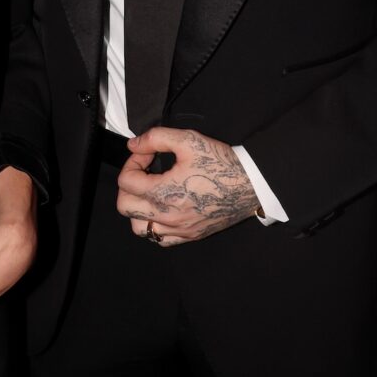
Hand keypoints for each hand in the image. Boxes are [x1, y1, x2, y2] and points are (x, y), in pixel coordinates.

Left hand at [117, 128, 258, 245]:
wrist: (252, 184)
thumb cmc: (221, 163)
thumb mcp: (189, 140)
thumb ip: (156, 138)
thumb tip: (133, 145)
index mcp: (164, 193)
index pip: (126, 181)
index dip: (133, 161)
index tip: (147, 153)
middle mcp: (168, 216)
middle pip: (124, 206)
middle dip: (129, 185)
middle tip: (144, 171)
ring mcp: (179, 229)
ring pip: (139, 227)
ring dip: (138, 208)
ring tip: (151, 192)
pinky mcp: (190, 236)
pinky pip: (160, 239)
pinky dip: (154, 225)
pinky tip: (164, 209)